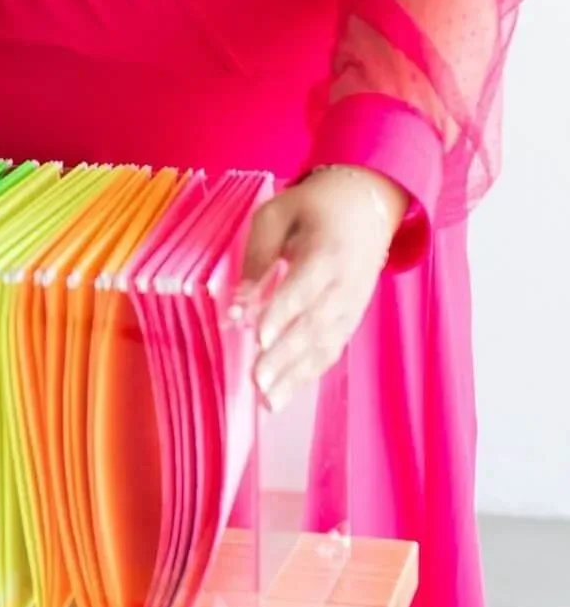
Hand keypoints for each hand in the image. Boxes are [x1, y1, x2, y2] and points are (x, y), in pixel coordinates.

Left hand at [238, 165, 407, 412]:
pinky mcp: (351, 319)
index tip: (260, 338)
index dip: (283, 313)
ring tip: (268, 401)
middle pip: (315, 326)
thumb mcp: (278, 213)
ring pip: (325, 346)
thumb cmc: (314, 205)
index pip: (304, 288)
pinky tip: (285, 392)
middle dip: (285, 357)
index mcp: (327, 252)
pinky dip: (308, 373)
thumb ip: (259, 255)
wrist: (368, 205)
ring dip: (296, 376)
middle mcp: (345, 286)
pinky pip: (330, 350)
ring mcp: (352, 306)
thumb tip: (238, 301)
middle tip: (257, 381)